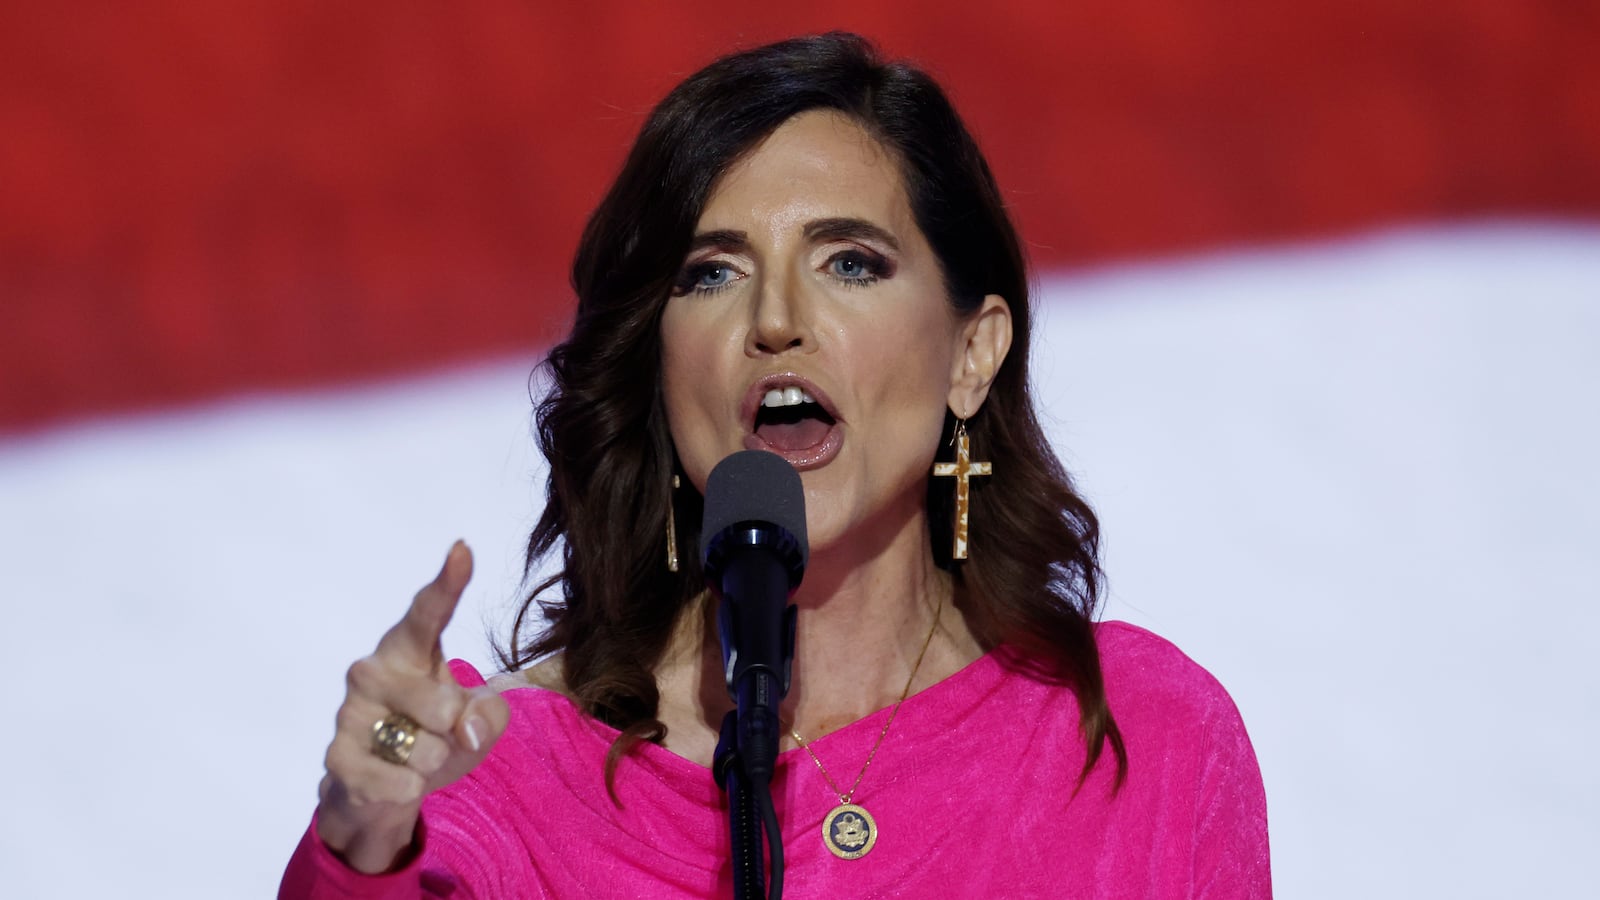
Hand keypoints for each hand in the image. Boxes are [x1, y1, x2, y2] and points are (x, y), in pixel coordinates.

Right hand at [314, 541, 511, 873]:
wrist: (383, 790)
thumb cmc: (434, 735)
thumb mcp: (479, 722)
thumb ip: (489, 714)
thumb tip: (464, 729)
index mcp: (408, 648)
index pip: (429, 613)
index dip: (448, 583)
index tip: (463, 550)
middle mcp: (371, 670)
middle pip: (441, 704)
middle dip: (455, 730)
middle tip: (439, 733)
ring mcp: (349, 713)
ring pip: (424, 749)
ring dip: (434, 763)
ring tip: (412, 757)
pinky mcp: (336, 757)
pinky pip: (400, 783)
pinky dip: (411, 790)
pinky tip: (394, 781)